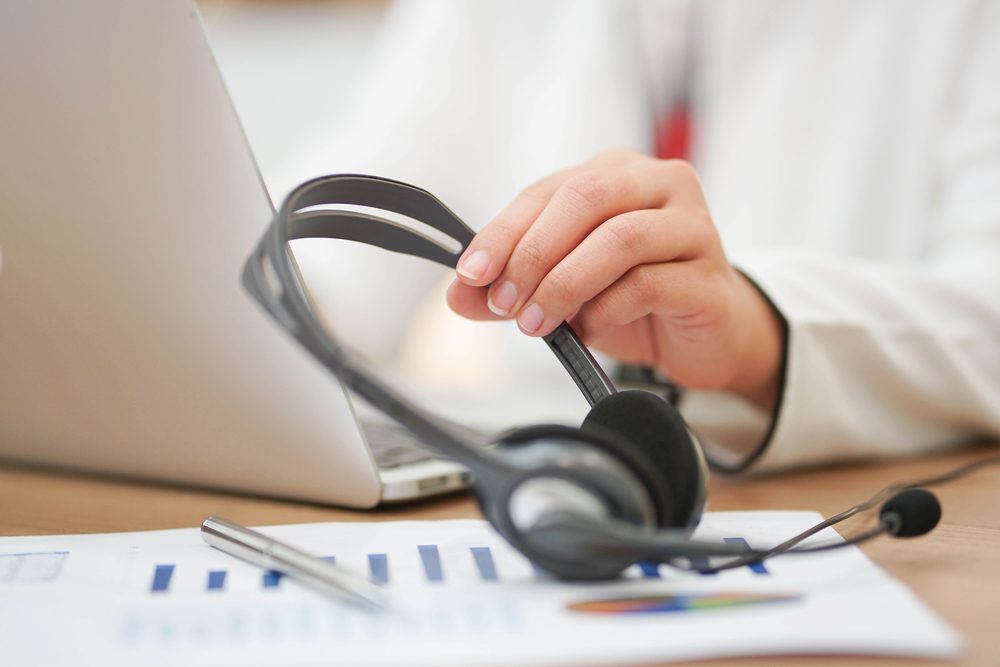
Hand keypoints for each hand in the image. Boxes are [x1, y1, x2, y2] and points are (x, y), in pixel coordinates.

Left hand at [447, 149, 783, 409]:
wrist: (707, 335)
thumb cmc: (637, 300)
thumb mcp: (565, 289)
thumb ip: (514, 286)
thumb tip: (460, 295)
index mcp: (616, 173)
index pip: (547, 192)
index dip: (503, 232)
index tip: (471, 273)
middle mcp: (658, 185)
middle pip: (586, 199)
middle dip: (532, 253)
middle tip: (503, 301)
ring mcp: (691, 226)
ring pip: (619, 238)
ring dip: (565, 284)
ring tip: (536, 322)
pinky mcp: (708, 275)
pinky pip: (648, 283)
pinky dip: (607, 310)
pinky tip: (590, 331)